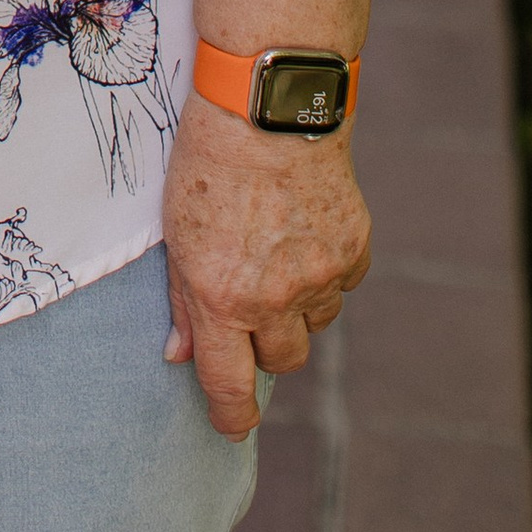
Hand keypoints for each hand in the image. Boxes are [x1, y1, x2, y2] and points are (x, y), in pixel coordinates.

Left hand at [161, 96, 371, 436]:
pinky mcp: (354, 251)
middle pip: (282, 360)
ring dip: (297, 305)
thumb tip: (181, 356)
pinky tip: (303, 230)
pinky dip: (326, 272)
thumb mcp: (176, 232)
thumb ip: (184, 301)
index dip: (230, 415)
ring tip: (274, 248)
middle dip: (265, 343)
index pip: (230, 385)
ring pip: (315, 324)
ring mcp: (320, 277)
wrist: (267, 106)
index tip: (231, 426)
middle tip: (250, 301)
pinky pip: (342, 286)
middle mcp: (275, 298)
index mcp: (222, 297)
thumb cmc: (208, 162)